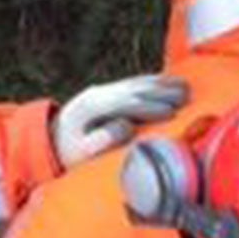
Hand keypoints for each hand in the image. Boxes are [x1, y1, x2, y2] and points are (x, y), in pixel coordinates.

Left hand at [52, 74, 188, 169]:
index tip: (172, 113)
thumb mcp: (80, 154)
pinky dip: (153, 82)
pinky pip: (133, 83)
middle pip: (133, 88)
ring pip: (135, 83)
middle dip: (161, 92)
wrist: (51, 142)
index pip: (125, 103)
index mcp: (89, 108)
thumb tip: (126, 127)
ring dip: (162, 84)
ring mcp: (101, 90)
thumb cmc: (68, 154)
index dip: (149, 107)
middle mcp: (96, 94)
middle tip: (187, 96)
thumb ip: (101, 141)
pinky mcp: (107, 92)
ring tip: (186, 87)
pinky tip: (169, 83)